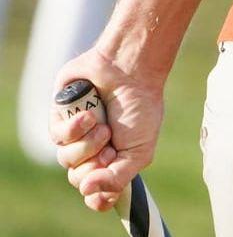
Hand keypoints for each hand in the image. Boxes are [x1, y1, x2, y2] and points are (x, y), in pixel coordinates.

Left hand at [50, 47, 164, 212]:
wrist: (130, 73)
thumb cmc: (140, 110)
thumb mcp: (139, 151)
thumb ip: (118, 177)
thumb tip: (87, 191)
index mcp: (113, 162)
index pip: (96, 194)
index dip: (99, 195)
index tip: (106, 183)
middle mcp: (91, 152)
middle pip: (78, 179)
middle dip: (95, 165)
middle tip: (110, 147)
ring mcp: (74, 136)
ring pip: (67, 159)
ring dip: (89, 143)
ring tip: (103, 125)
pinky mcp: (59, 119)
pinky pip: (57, 137)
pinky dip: (75, 128)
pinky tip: (89, 114)